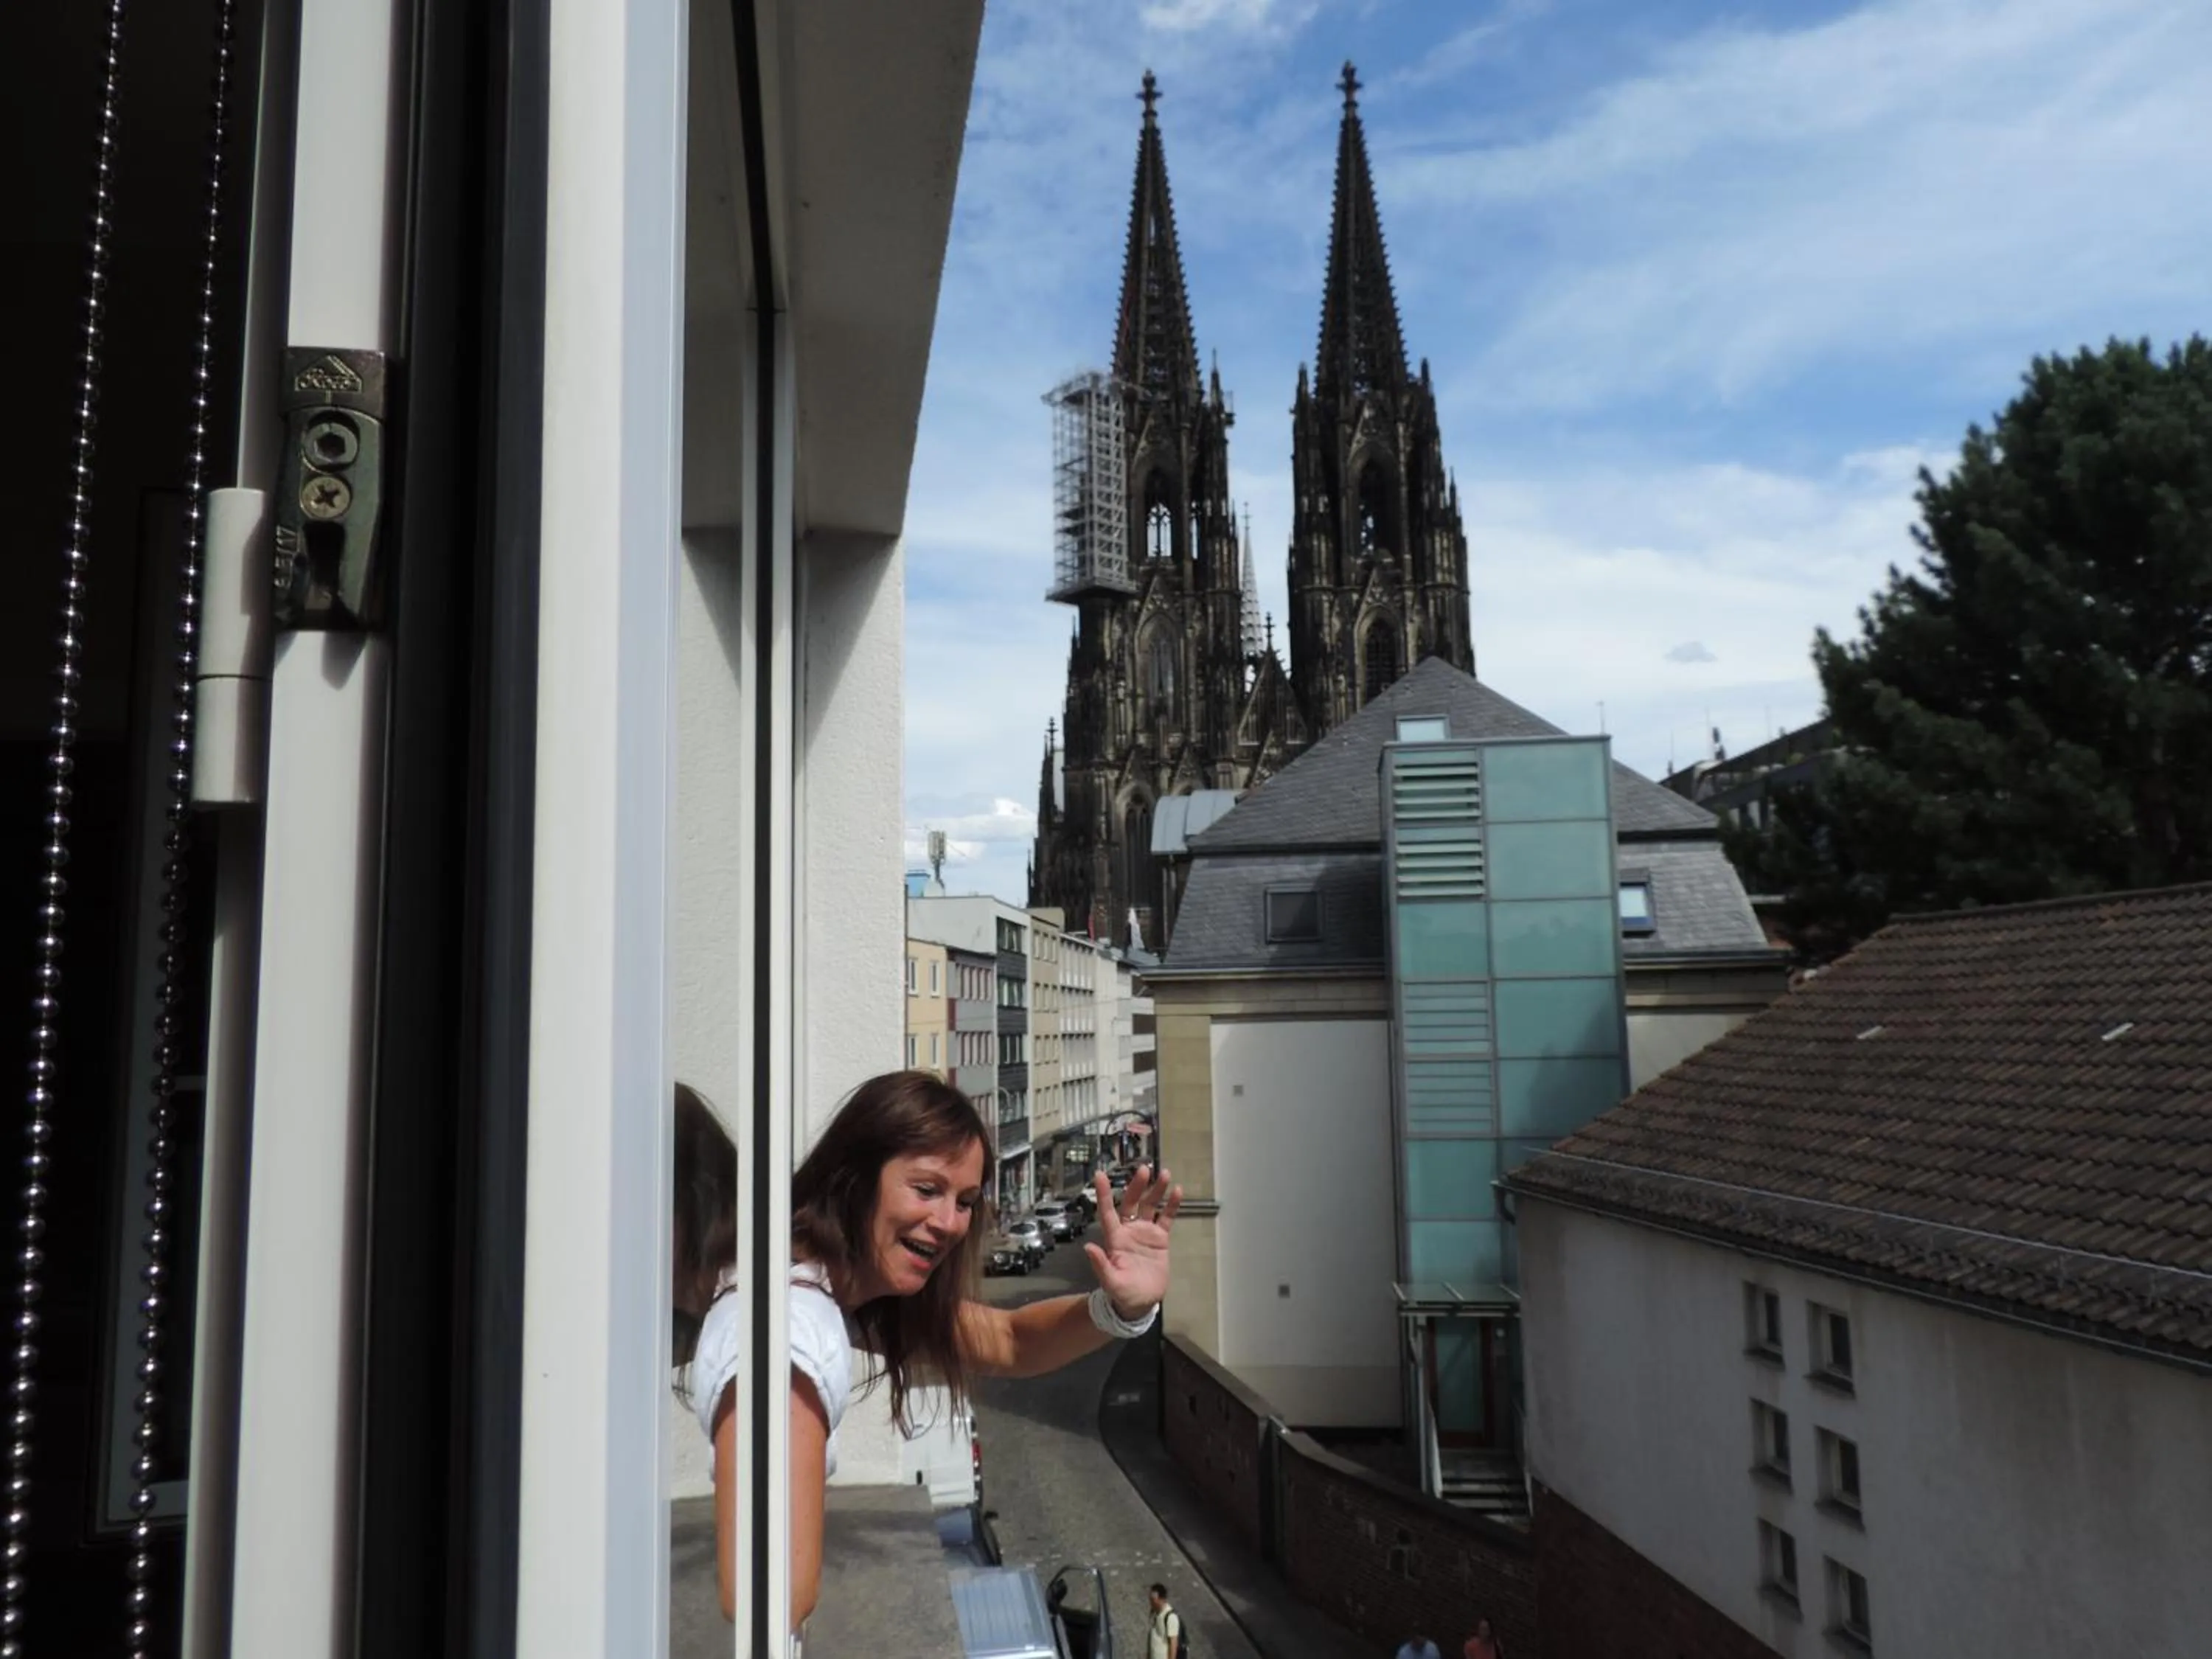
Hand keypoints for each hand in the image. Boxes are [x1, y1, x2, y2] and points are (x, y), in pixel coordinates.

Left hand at [1083, 1165, 1181, 1320]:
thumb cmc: (1122, 1294)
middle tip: (1144, 1169)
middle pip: (1131, 1202)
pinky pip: (1166, 1218)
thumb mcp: (1110, 1282)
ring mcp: (1145, 1233)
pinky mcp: (1160, 1239)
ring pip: (1149, 1206)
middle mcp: (1129, 1231)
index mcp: (1114, 1239)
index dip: (1103, 1194)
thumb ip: (1101, 1265)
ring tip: (1163, 1173)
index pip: (1107, 1212)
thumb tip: (1088, 1247)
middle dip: (1137, 1186)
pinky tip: (1177, 1191)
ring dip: (1155, 1190)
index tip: (1100, 1174)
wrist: (1141, 1303)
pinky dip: (1171, 1205)